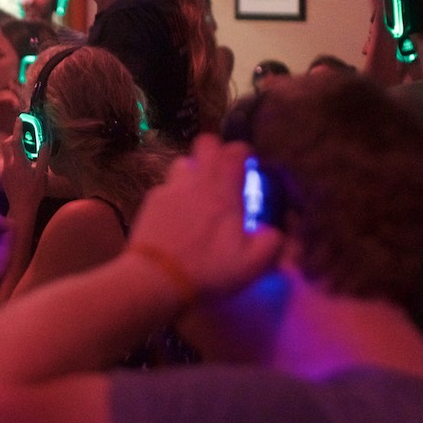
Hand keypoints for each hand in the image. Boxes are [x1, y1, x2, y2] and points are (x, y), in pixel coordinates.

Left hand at [0, 127, 47, 214]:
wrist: (21, 208)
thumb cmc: (34, 192)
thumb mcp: (42, 175)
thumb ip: (43, 158)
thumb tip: (46, 143)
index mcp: (19, 162)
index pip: (16, 141)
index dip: (17, 128)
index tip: (19, 119)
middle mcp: (9, 164)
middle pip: (7, 144)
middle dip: (13, 136)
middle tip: (24, 135)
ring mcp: (5, 171)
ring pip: (5, 153)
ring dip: (12, 147)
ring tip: (25, 149)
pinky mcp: (4, 177)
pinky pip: (6, 161)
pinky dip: (12, 156)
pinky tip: (22, 163)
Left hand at [127, 135, 282, 300]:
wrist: (155, 279)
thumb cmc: (208, 270)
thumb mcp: (253, 264)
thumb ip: (272, 242)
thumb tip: (272, 231)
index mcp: (224, 191)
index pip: (235, 150)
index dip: (244, 154)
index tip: (249, 169)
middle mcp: (196, 182)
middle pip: (206, 143)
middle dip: (217, 152)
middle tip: (224, 176)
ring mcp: (169, 189)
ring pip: (183, 163)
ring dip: (193, 173)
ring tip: (199, 196)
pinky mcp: (150, 202)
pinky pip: (166, 188)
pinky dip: (175, 196)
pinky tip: (177, 218)